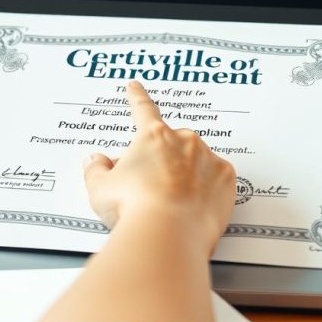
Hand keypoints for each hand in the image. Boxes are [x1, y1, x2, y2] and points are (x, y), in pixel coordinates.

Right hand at [82, 81, 235, 251]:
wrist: (167, 234)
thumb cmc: (133, 208)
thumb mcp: (100, 189)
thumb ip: (96, 170)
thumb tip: (95, 160)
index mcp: (151, 137)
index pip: (142, 109)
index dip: (136, 97)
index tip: (135, 86)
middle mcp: (183, 141)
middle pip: (170, 145)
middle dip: (162, 161)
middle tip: (150, 188)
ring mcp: (208, 158)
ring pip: (196, 162)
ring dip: (186, 175)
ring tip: (172, 204)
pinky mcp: (226, 179)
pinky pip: (215, 179)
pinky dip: (206, 190)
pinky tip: (192, 206)